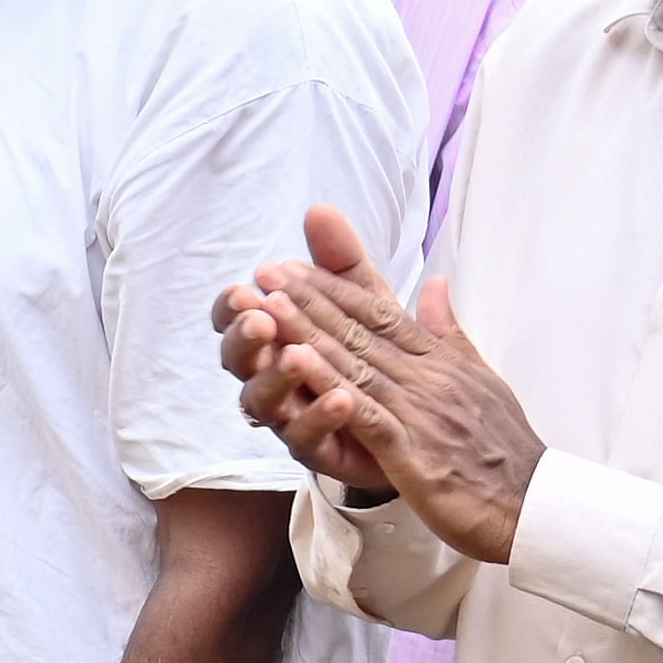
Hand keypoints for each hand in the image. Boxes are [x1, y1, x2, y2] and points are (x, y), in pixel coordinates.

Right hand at [220, 209, 395, 499]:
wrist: (429, 423)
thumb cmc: (385, 359)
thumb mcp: (368, 303)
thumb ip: (341, 262)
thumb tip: (319, 209)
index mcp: (277, 339)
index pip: (237, 320)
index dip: (232, 308)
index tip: (245, 287)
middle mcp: (274, 379)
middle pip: (238, 361)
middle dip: (244, 337)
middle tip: (259, 315)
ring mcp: (292, 418)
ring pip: (262, 402)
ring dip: (277, 376)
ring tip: (297, 353)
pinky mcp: (321, 453)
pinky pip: (308, 440)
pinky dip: (321, 417)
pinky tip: (343, 397)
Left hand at [232, 206, 541, 558]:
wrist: (536, 505)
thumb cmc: (504, 448)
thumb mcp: (480, 379)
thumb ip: (449, 333)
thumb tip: (435, 283)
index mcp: (440, 362)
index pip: (381, 314)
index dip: (335, 288)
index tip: (294, 266)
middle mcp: (428, 378)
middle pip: (360, 331)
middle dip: (310, 299)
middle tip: (266, 271)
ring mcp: (420, 412)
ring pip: (354, 364)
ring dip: (308, 332)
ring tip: (268, 304)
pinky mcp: (413, 450)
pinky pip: (364, 412)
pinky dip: (329, 385)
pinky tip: (295, 363)